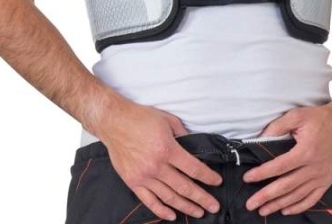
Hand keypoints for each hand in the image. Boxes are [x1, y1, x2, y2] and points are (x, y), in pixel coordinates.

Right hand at [96, 95, 222, 220]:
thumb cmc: (140, 118)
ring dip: (185, 206)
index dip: (208, 177)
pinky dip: (161, 211)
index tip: (217, 182)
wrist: (114, 122)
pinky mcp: (133, 182)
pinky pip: (149, 201)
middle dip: (202, 198)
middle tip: (214, 206)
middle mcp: (156, 166)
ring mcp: (144, 176)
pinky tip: (172, 216)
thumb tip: (194, 147)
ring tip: (198, 212)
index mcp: (167, 149)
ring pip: (169, 197)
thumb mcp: (167, 120)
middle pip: (184, 187)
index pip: (193, 168)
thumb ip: (183, 135)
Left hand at [241, 101, 331, 216]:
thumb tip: (261, 138)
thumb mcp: (297, 115)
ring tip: (264, 210)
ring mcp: (321, 176)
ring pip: (297, 195)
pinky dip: (298, 206)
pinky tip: (286, 211)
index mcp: (305, 151)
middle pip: (286, 186)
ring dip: (279, 204)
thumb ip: (278, 126)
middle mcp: (314, 168)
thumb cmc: (320, 118)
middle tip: (251, 204)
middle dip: (266, 196)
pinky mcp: (327, 180)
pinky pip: (312, 199)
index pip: (279, 167)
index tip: (247, 178)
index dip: (261, 174)